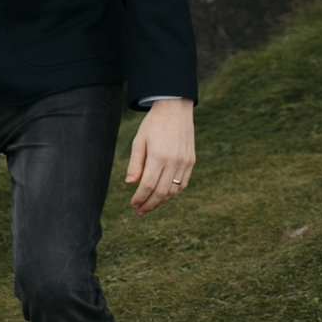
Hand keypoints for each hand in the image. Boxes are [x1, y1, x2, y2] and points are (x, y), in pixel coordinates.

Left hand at [125, 99, 194, 213]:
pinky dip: (173, 193)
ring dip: (161, 202)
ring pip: (174, 191)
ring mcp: (185, 162)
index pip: (148, 185)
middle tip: (139, 212)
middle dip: (150, 204)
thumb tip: (130, 184)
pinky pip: (183, 183)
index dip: (140, 198)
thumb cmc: (153, 124)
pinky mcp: (191, 161)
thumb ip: (135, 164)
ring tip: (150, 207)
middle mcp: (174, 161)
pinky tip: (164, 196)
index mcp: (159, 156)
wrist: (175, 109)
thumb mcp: (139, 141)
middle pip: (161, 192)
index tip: (133, 204)